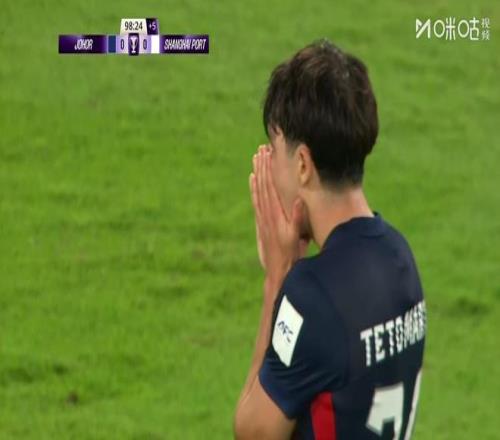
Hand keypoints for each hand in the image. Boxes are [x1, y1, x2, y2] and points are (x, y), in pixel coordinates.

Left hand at [249, 145, 309, 282]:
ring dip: (257, 174)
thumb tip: (299, 199)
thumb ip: (298, 218)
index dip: (268, 169)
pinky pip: (256, 200)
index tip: (267, 154)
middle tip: (260, 150)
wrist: (277, 271)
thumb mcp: (296, 237)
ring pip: (257, 191)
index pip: (270, 187)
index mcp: (275, 214)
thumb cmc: (290, 255)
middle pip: (262, 185)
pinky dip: (254, 188)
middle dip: (261, 166)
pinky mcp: (261, 223)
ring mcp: (262, 218)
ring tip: (255, 159)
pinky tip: (252, 180)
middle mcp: (266, 214)